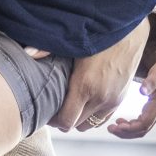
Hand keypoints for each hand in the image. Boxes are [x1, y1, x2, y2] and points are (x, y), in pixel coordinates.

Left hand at [52, 16, 148, 131]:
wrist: (129, 30)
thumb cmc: (98, 34)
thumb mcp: (72, 42)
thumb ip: (47, 49)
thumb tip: (27, 53)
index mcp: (85, 85)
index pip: (66, 121)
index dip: (53, 121)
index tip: (47, 112)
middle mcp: (101, 97)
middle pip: (76, 125)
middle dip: (63, 119)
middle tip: (54, 108)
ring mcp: (113, 100)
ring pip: (89, 124)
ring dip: (78, 118)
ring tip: (69, 106)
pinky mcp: (121, 99)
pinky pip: (102, 119)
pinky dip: (91, 115)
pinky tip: (84, 103)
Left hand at [109, 55, 155, 137]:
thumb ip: (150, 82)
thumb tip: (142, 91)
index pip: (144, 124)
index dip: (130, 128)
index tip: (117, 126)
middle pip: (142, 131)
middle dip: (125, 133)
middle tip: (110, 129)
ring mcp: (155, 113)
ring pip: (141, 129)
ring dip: (126, 131)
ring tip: (112, 127)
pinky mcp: (152, 110)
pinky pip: (141, 124)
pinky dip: (130, 126)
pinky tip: (120, 122)